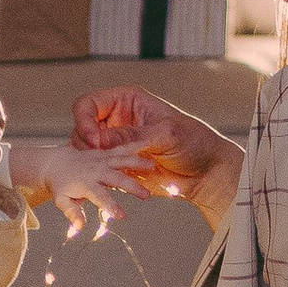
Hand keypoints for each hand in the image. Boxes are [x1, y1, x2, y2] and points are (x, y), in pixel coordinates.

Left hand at [5, 141, 138, 234]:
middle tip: (146, 196)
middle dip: (132, 187)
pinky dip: (134, 146)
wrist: (55, 162)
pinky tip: (148, 143)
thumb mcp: (61, 201)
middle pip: (116, 178)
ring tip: (152, 166)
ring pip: (122, 160)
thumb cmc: (60, 185)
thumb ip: (72, 212)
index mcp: (85, 184)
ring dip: (137, 163)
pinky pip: (121, 149)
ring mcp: (101, 159)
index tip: (122, 216)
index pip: (100, 197)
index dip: (111, 206)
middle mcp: (96, 170)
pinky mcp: (105, 152)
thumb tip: (80, 226)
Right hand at [71, 87, 236, 202]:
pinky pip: (97, 170)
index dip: (84, 120)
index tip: (93, 141)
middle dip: (84, 144)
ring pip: (85, 151)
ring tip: (102, 175)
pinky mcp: (118, 166)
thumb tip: (99, 140)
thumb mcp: (165, 134)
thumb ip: (132, 136)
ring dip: (89, 163)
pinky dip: (97, 177)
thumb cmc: (193, 143)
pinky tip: (107, 186)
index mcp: (127, 100)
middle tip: (96, 161)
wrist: (206, 173)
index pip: (89, 104)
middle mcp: (118, 119)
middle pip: (82, 127)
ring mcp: (116, 143)